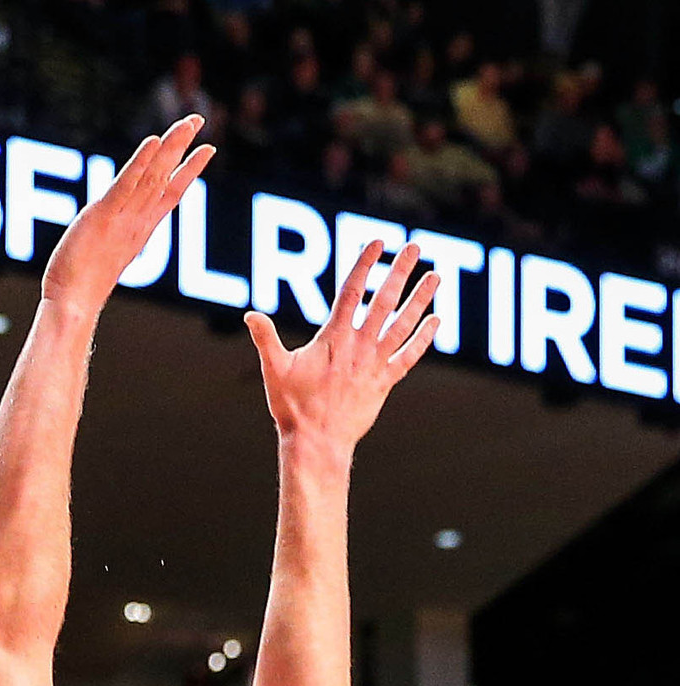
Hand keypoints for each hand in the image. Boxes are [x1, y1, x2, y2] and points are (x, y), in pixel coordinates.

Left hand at [42, 118, 213, 317]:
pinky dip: (141, 162)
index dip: (188, 171)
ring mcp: (123, 218)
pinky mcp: (103, 215)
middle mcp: (137, 221)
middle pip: (165, 177)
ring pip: (153, 175)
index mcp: (139, 230)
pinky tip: (153, 142)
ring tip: (188, 123)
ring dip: (171, 146)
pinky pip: (125, 184)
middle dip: (184, 147)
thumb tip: (114, 239)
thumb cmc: (80, 288)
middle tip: (199, 119)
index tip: (207, 150)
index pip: (169, 193)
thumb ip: (115, 241)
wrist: (73, 304)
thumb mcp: (105, 258)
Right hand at [245, 239, 438, 458]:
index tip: (378, 242)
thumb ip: (265, 339)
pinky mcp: (384, 382)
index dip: (365, 264)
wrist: (317, 443)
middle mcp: (359, 346)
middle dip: (400, 271)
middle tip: (414, 246)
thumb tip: (249, 315)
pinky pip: (408, 355)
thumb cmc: (292, 408)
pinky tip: (436, 320)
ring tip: (435, 275)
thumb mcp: (274, 369)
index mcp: (334, 338)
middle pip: (384, 300)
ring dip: (420, 298)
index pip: (352, 291)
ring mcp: (375, 364)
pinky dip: (423, 338)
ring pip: (403, 324)